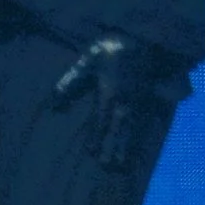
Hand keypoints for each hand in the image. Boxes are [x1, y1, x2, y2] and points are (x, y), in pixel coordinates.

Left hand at [53, 33, 178, 167]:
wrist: (144, 38)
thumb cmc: (111, 48)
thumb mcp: (88, 59)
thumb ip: (72, 80)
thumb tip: (55, 100)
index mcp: (109, 91)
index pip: (101, 119)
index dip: (96, 136)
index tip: (92, 152)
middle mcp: (125, 100)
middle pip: (118, 128)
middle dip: (114, 147)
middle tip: (109, 166)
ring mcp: (139, 101)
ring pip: (133, 128)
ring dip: (128, 146)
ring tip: (124, 163)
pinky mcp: (149, 99)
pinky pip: (145, 122)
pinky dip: (141, 136)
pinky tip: (138, 147)